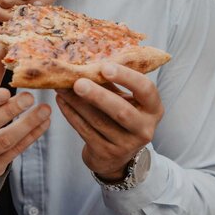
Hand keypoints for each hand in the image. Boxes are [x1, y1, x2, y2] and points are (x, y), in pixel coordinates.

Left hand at [55, 63, 163, 180]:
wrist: (116, 156)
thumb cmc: (119, 116)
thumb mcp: (124, 99)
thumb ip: (111, 82)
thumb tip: (84, 58)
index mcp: (153, 109)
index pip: (146, 89)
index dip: (126, 77)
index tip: (105, 67)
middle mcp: (144, 129)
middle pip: (121, 111)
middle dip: (97, 95)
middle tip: (77, 82)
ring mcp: (126, 145)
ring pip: (98, 121)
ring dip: (77, 102)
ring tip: (61, 87)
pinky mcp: (106, 153)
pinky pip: (85, 131)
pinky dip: (71, 114)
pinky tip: (61, 101)